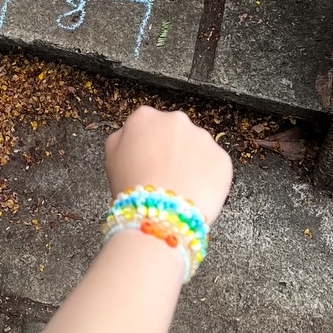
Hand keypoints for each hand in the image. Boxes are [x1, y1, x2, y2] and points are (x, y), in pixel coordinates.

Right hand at [103, 106, 231, 226]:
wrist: (160, 215)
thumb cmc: (133, 189)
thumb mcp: (110, 158)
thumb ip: (121, 138)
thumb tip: (130, 134)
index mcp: (145, 117)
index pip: (148, 125)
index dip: (148, 146)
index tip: (148, 161)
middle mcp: (176, 121)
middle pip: (175, 133)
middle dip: (173, 150)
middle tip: (165, 176)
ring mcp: (202, 138)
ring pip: (197, 148)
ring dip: (192, 162)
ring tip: (180, 187)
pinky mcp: (222, 157)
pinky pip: (215, 165)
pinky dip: (209, 177)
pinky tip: (194, 191)